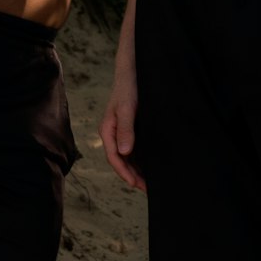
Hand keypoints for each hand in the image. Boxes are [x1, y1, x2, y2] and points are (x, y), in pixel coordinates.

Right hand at [99, 69, 145, 190]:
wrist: (133, 70)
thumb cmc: (129, 87)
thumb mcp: (127, 108)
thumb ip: (126, 129)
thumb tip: (125, 152)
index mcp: (108, 130)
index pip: (114, 158)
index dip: (125, 173)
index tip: (136, 184)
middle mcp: (114, 134)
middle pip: (122, 160)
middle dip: (133, 175)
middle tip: (148, 189)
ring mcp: (122, 132)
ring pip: (129, 156)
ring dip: (138, 169)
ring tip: (151, 182)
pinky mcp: (131, 128)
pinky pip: (135, 148)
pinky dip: (142, 159)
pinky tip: (152, 165)